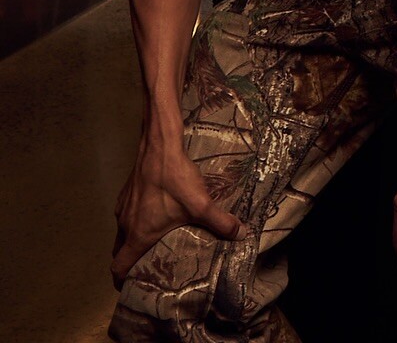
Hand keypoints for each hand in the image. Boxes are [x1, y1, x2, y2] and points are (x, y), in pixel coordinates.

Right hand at [112, 133, 243, 287]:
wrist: (159, 147)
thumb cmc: (175, 180)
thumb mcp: (201, 204)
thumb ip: (220, 222)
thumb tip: (241, 235)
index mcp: (136, 235)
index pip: (118, 268)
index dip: (123, 280)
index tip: (133, 285)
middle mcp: (124, 224)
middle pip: (119, 251)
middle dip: (130, 261)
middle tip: (148, 265)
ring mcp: (123, 207)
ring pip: (123, 232)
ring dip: (134, 239)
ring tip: (154, 240)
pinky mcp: (127, 192)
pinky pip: (127, 213)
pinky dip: (137, 219)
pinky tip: (156, 210)